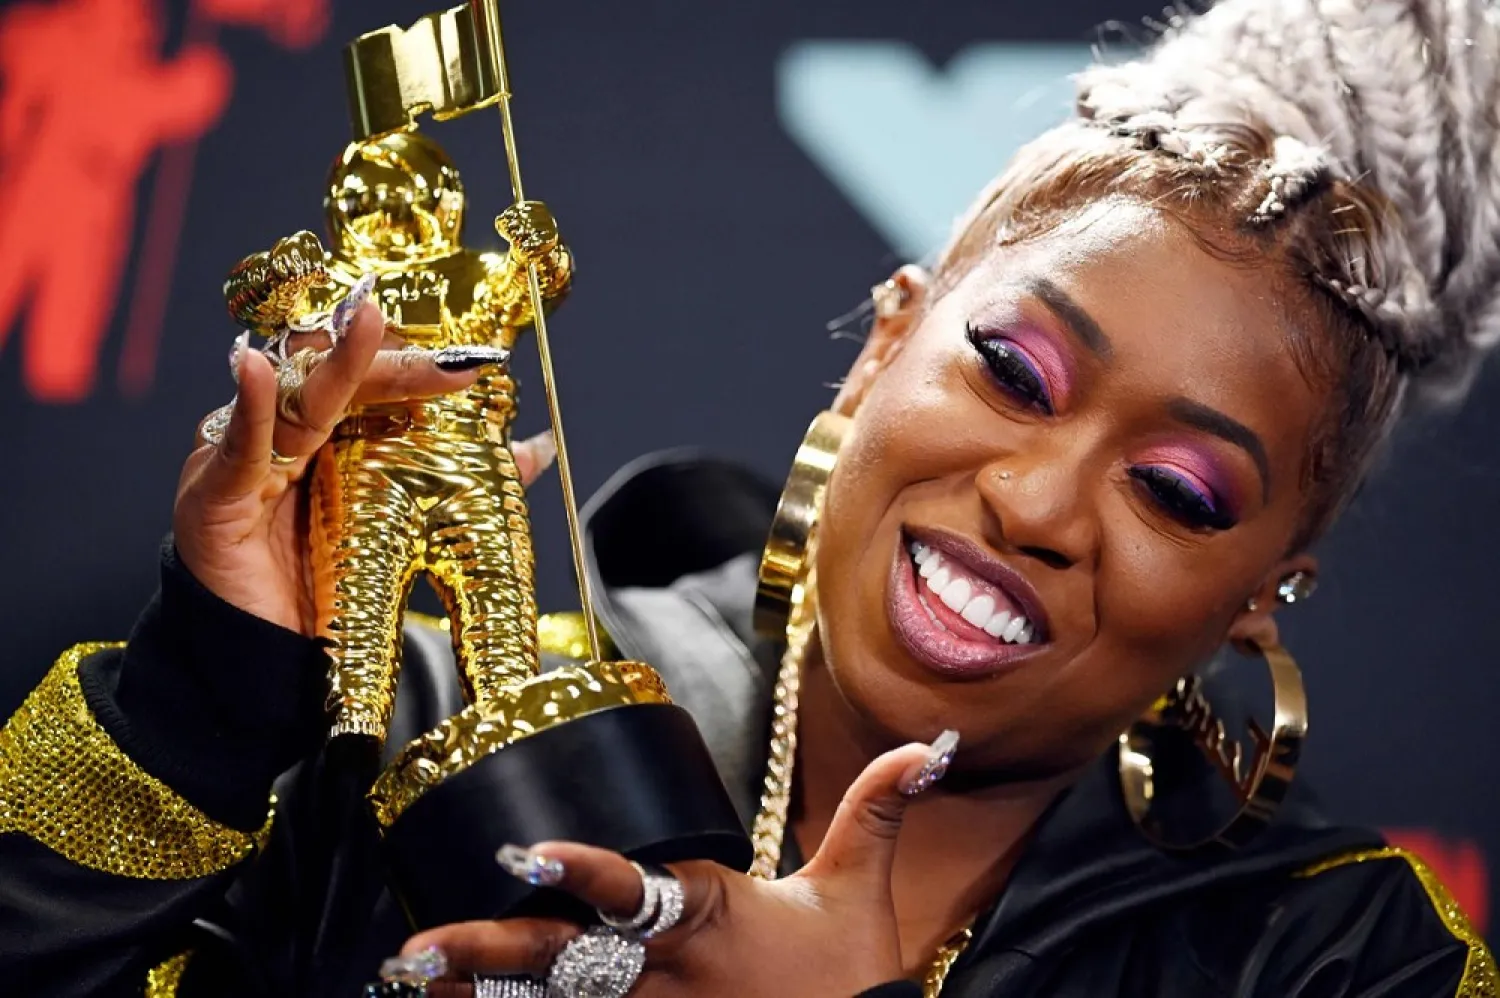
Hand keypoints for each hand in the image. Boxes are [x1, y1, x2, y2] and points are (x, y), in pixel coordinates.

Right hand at [173, 301, 555, 634]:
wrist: (266, 656)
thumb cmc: (327, 586)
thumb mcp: (407, 527)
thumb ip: (463, 482)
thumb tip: (537, 450)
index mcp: (333, 432)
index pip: (374, 379)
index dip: (418, 363)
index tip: (475, 362)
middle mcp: (288, 433)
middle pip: (338, 378)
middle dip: (392, 357)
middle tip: (446, 354)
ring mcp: (247, 457)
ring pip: (294, 398)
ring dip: (334, 359)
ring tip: (366, 322)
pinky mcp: (213, 496)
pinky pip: (237, 448)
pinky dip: (250, 408)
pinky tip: (257, 371)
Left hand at [400, 733, 958, 997]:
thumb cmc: (850, 980)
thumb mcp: (860, 891)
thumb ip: (876, 809)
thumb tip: (923, 744)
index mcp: (710, 918)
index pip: (638, 889)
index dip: (582, 872)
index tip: (524, 856)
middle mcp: (664, 972)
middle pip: (566, 960)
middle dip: (489, 950)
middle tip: (413, 947)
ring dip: (477, 988)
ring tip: (405, 976)